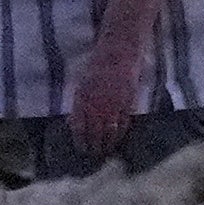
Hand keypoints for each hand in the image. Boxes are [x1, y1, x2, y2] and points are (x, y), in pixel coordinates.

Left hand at [65, 35, 143, 158]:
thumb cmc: (98, 63)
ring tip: (105, 150)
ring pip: (110, 132)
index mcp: (83, 97)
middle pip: (94, 132)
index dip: (80, 139)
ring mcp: (114, 105)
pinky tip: (118, 138)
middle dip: (93, 146)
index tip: (81, 146)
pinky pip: (124, 124)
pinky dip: (120, 134)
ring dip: (107, 144)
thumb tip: (75, 121)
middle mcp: (97, 104)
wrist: (120, 50)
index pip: (79, 126)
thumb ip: (80, 101)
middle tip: (94, 154)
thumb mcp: (83, 81)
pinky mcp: (128, 103)